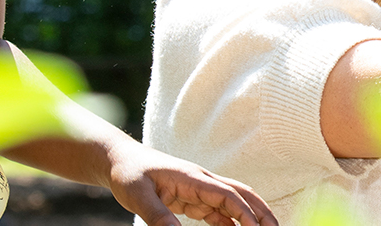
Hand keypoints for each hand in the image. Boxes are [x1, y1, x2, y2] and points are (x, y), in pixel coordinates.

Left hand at [105, 144, 276, 225]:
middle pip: (242, 194)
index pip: (227, 195)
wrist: (119, 160)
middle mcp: (202, 181)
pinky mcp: (194, 198)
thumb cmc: (128, 173)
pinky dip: (232, 223)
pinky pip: (220, 211)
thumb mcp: (138, 196)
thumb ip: (158, 216)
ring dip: (251, 217)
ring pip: (234, 202)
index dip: (244, 213)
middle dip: (262, 212)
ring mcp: (200, 189)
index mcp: (193, 178)